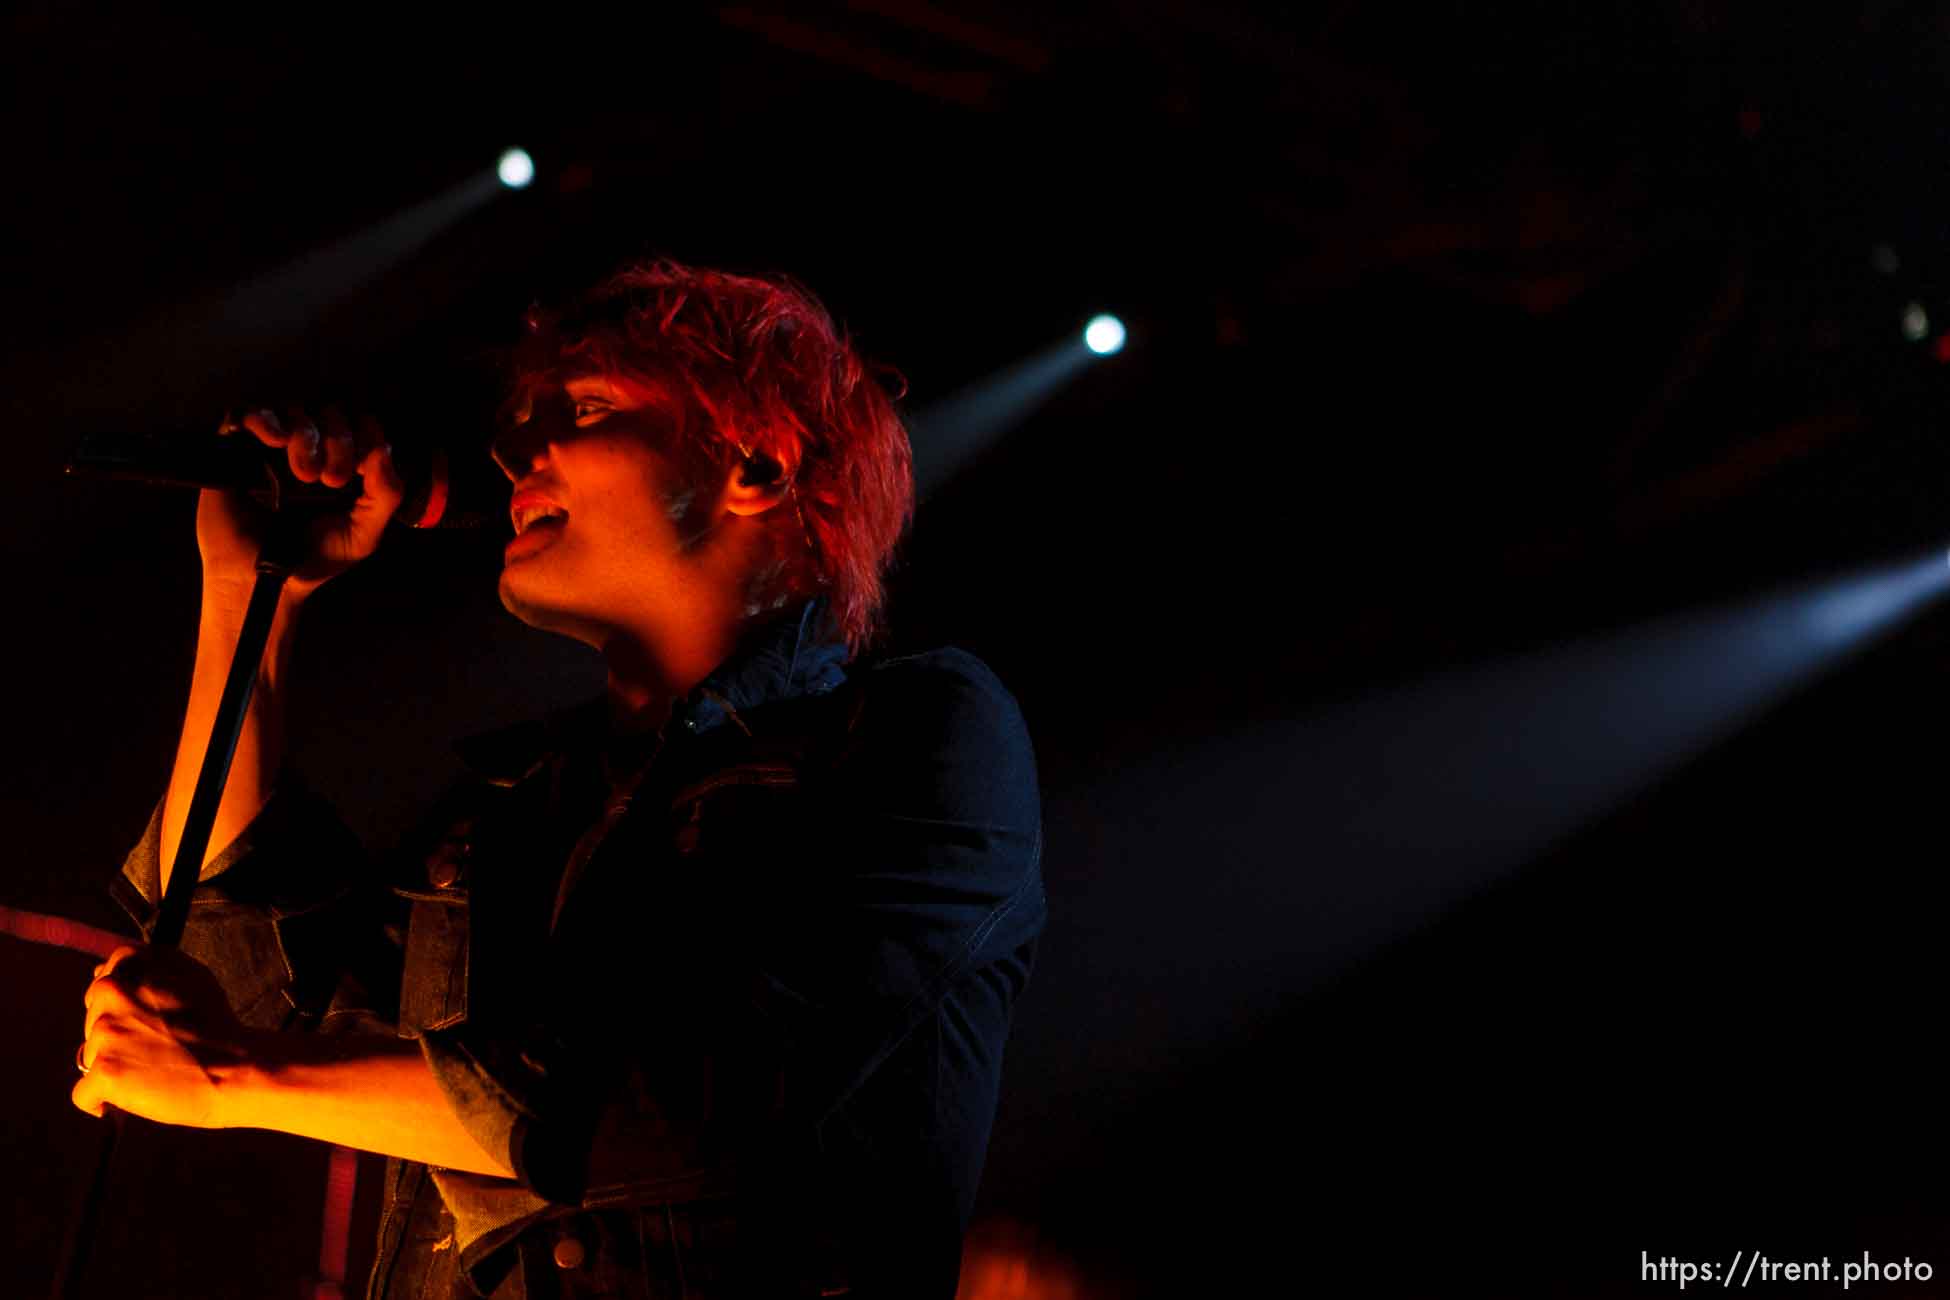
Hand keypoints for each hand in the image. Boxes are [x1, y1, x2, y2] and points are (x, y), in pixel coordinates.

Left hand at [72, 944, 254, 1128]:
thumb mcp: (192, 975)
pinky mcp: (104, 1072)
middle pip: (92, 1019)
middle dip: (115, 1035)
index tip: (147, 1020)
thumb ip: (149, 967)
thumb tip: (103, 972)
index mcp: (130, 966)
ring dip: (115, 1065)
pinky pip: (85, 1094)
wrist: (236, 1067)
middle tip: (154, 1047)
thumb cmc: (218, 1024)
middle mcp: (111, 994)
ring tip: (151, 1071)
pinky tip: (128, 1098)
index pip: (102, 982)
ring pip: (90, 1056)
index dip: (124, 1005)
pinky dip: (103, 1101)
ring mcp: (104, 1034)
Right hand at [198, 405, 405, 602]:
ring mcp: (273, 448)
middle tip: (333, 480)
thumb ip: (385, 495)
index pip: (361, 424)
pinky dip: (263, 418)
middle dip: (339, 439)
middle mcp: (311, 449)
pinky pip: (247, 414)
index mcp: (343, 463)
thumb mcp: (364, 533)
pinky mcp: (236, 450)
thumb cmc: (315, 558)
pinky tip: (274, 440)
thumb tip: (382, 449)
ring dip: (306, 434)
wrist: (265, 581)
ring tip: (304, 474)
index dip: (368, 434)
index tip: (364, 465)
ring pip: (295, 410)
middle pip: (331, 412)